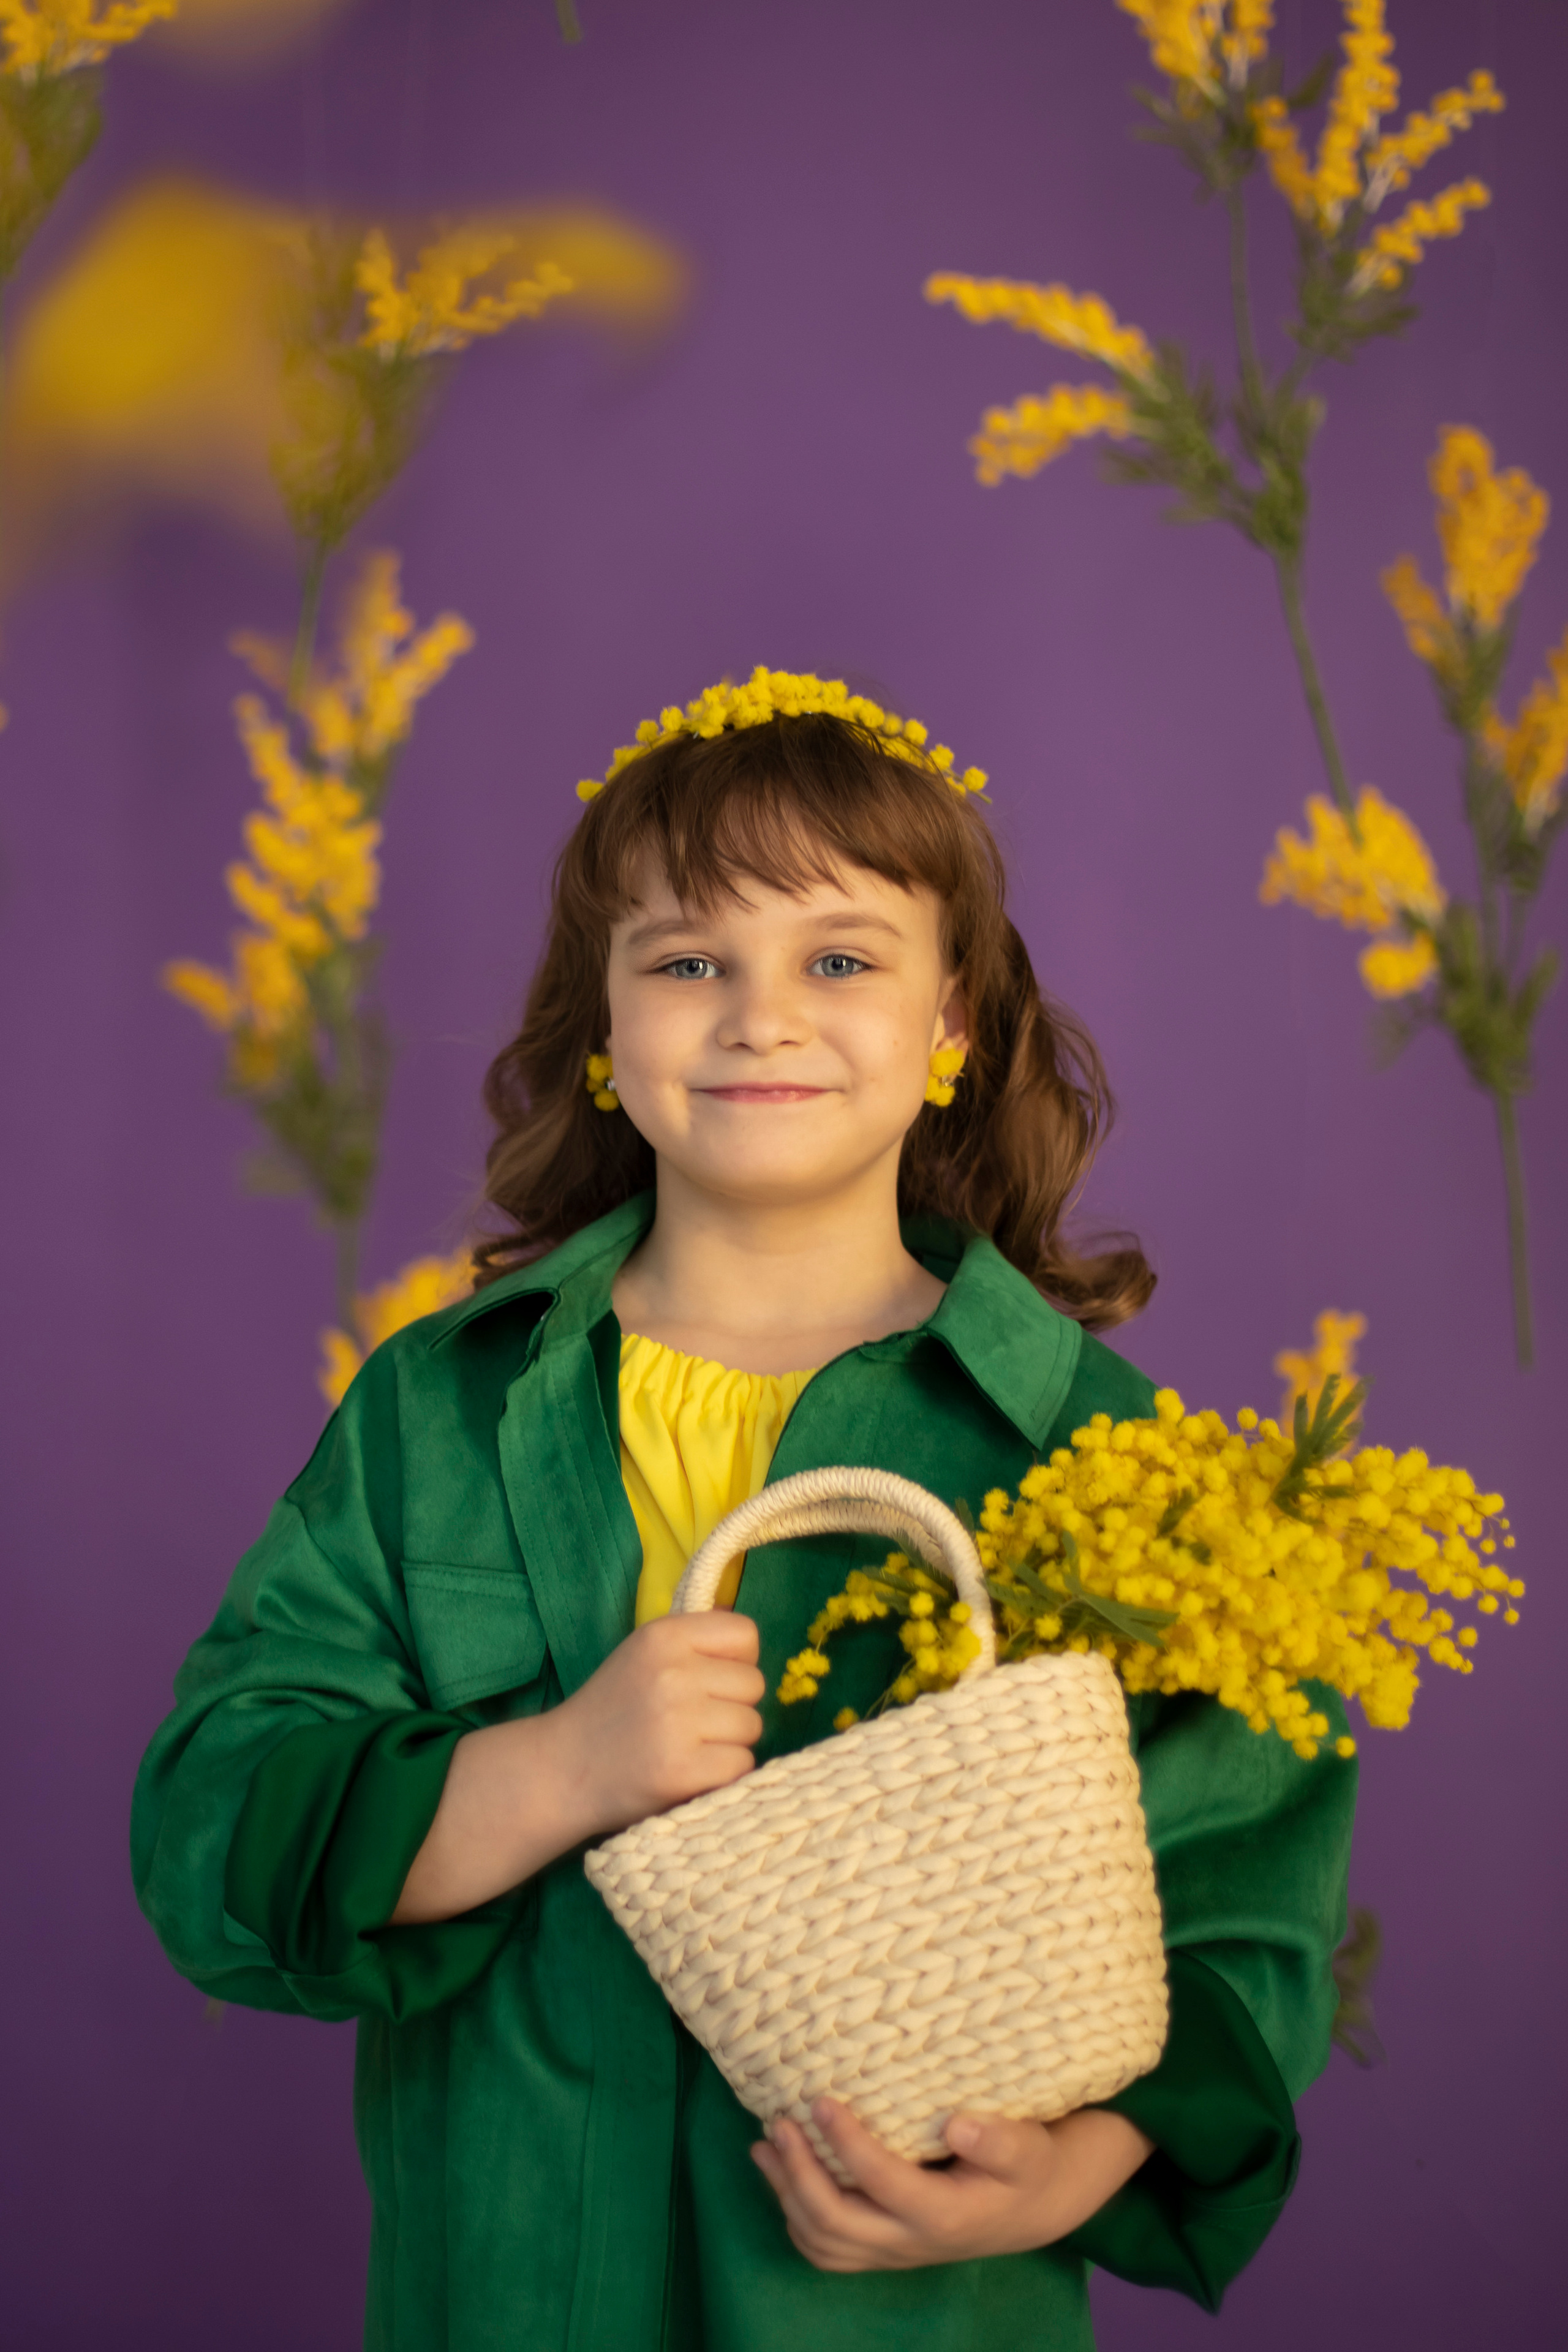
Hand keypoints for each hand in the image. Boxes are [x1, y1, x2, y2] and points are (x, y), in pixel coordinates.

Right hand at [555, 1610, 764, 1836]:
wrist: (564, 1768)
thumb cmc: (612, 1709)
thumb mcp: (644, 1654)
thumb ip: (694, 1643)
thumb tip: (749, 1641)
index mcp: (664, 1635)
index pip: (745, 1635)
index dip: (736, 1662)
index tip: (710, 1681)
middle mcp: (674, 1672)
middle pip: (754, 1684)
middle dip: (733, 1705)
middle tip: (694, 1722)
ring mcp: (679, 1722)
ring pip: (752, 1726)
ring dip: (730, 1742)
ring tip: (690, 1747)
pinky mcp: (684, 1771)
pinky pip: (742, 1764)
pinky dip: (723, 1774)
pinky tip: (691, 1772)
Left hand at [750, 2096, 1153, 2271]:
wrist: (1032, 2207)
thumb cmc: (1027, 2166)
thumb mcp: (1028, 2148)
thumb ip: (999, 2140)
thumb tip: (957, 2124)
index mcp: (945, 2214)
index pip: (882, 2183)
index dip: (847, 2144)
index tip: (821, 2100)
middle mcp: (911, 2242)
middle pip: (837, 2223)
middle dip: (799, 2174)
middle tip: (777, 2124)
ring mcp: (894, 2251)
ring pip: (824, 2242)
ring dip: (788, 2196)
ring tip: (765, 2147)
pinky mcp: (883, 2249)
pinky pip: (829, 2250)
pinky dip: (797, 2219)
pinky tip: (783, 2178)